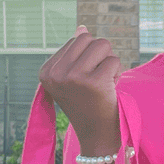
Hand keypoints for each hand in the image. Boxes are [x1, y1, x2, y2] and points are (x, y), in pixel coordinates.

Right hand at [38, 26, 120, 155]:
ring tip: (103, 82)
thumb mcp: (74, 78)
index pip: (76, 39)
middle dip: (99, 55)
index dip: (87, 57)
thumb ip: (75, 53)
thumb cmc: (87, 104)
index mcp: (46, 71)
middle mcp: (56, 74)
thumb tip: (81, 28)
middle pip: (88, 37)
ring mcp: (73, 78)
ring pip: (102, 45)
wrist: (96, 135)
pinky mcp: (94, 83)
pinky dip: (117, 73)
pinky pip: (114, 61)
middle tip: (97, 78)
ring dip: (109, 62)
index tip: (83, 80)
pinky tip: (109, 89)